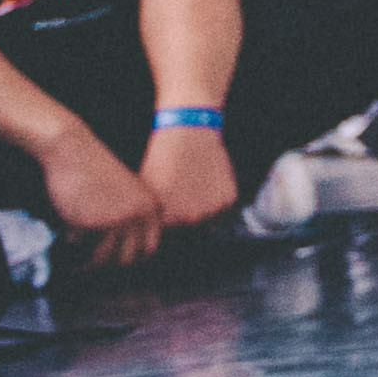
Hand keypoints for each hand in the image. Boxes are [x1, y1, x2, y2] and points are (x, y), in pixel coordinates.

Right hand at [39, 124, 165, 268]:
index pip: (149, 249)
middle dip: (109, 265)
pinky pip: (79, 245)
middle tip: (92, 265)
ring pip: (104, 259)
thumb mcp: (124, 195)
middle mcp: (139, 216)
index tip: (113, 261)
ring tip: (76, 263)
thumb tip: (123, 259)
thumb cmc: (93, 171)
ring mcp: (117, 220)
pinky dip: (71, 241)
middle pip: (128, 259)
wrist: (72, 149)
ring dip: (88, 263)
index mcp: (151, 208)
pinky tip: (67, 231)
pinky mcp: (92, 222)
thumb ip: (130, 221)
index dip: (131, 258)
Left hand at [140, 122, 241, 236]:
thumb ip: (153, 220)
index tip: (167, 219)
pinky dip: (217, 202)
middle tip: (182, 202)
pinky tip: (206, 184)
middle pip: (191, 236)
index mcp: (167, 221)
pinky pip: (224, 211)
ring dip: (203, 214)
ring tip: (193, 192)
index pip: (170, 242)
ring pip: (209, 224)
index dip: (168, 232)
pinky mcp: (229, 198)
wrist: (187, 133)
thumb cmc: (162, 160)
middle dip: (186, 225)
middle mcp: (191, 220)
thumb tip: (153, 237)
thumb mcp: (148, 193)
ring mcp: (212, 210)